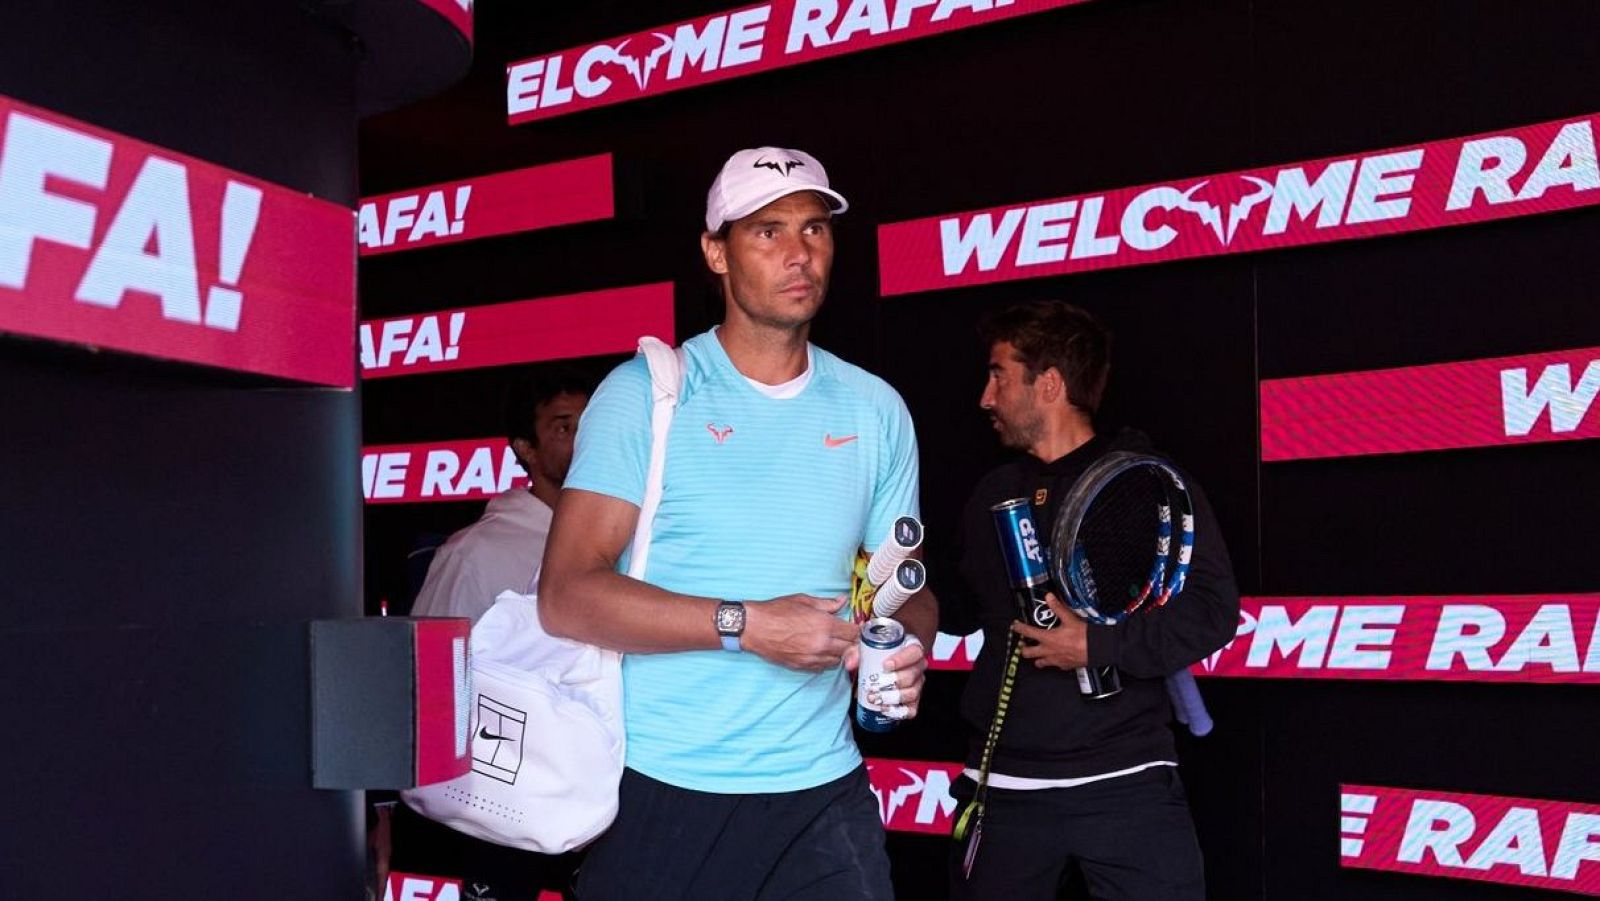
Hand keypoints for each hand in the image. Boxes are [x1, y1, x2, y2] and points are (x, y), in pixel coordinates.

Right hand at [742, 594, 858, 671]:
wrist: (753, 627)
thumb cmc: (776, 611)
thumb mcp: (804, 600)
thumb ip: (827, 604)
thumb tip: (842, 601)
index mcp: (824, 625)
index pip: (853, 633)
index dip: (858, 631)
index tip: (857, 629)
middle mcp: (821, 644)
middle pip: (849, 650)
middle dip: (851, 643)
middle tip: (847, 637)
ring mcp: (812, 658)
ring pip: (837, 661)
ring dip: (839, 653)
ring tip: (832, 644)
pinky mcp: (802, 666)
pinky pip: (822, 667)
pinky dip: (825, 661)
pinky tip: (819, 651)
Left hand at [849, 637, 926, 720]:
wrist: (876, 671)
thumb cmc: (875, 656)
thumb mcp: (864, 650)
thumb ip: (855, 653)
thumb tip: (850, 664)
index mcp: (910, 649)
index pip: (914, 652)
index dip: (902, 659)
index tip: (886, 665)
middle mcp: (917, 667)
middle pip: (911, 675)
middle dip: (892, 683)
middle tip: (875, 687)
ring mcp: (917, 685)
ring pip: (911, 693)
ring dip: (892, 698)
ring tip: (876, 699)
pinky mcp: (914, 701)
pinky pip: (911, 709)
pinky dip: (898, 711)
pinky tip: (885, 710)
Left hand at [1012, 592, 1089, 669]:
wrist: (1097, 650)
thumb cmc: (1083, 636)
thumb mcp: (1069, 619)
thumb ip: (1058, 608)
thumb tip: (1049, 597)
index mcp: (1047, 638)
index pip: (1028, 633)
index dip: (1019, 629)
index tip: (1015, 626)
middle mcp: (1048, 651)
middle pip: (1028, 653)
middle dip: (1023, 649)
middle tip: (1024, 644)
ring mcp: (1055, 660)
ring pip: (1039, 663)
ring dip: (1036, 658)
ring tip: (1037, 652)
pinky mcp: (1063, 666)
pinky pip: (1053, 666)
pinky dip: (1052, 662)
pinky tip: (1055, 657)